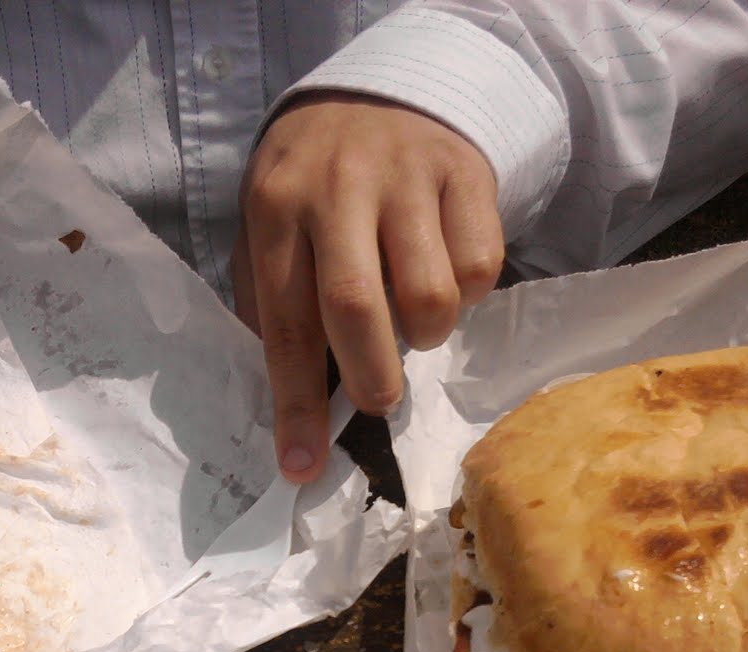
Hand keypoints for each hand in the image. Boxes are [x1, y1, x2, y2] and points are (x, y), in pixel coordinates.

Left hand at [233, 92, 503, 481]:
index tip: (302, 467)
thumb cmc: (314, 183)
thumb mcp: (267, 225)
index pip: (285, 325)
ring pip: (431, 294)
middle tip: (377, 398)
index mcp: (276, 209)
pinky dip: (467, 292)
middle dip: (371, 378)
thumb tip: (290, 402)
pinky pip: (480, 266)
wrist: (384, 88)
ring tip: (411, 322)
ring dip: (425, 335)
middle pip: (357, 308)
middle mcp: (340, 187)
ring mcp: (408, 175)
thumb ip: (270, 303)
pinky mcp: (466, 172)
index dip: (295, 405)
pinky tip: (443, 271)